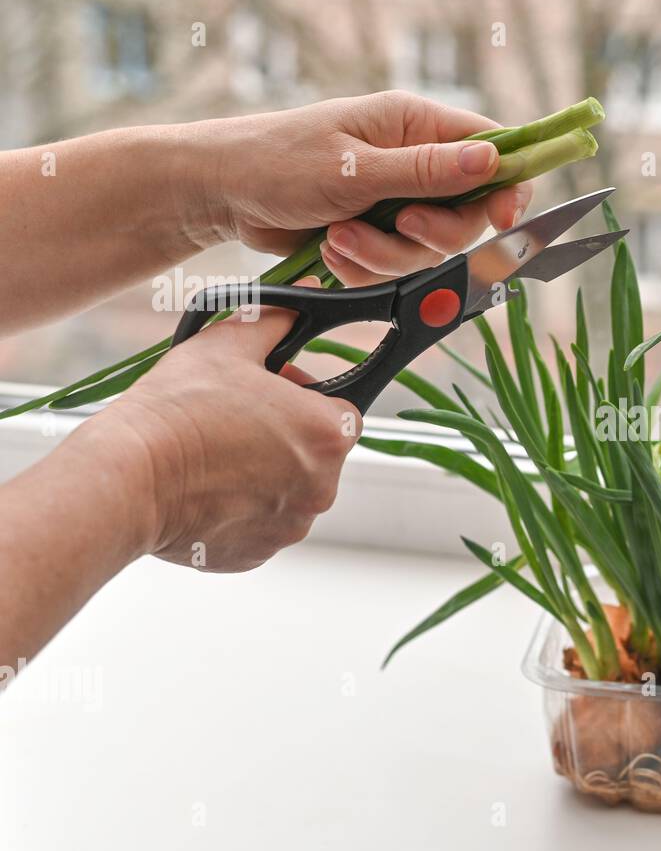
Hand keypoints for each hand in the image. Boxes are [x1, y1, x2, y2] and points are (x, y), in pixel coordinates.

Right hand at [81, 278, 358, 571]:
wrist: (129, 479)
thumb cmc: (180, 410)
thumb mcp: (229, 344)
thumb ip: (277, 319)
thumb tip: (305, 297)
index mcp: (329, 434)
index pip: (342, 409)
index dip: (307, 396)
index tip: (273, 390)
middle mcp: (323, 486)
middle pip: (316, 453)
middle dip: (285, 434)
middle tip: (235, 418)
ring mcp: (291, 526)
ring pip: (288, 490)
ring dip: (263, 472)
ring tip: (214, 454)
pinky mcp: (259, 553)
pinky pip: (260, 523)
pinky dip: (240, 507)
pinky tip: (205, 488)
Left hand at [196, 91, 533, 285]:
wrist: (222, 193)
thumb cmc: (278, 161)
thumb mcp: (355, 167)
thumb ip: (426, 170)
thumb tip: (490, 160)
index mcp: (415, 126)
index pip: (491, 149)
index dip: (506, 185)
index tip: (501, 217)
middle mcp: (413, 162)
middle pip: (466, 215)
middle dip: (431, 234)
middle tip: (398, 224)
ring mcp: (395, 202)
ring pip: (427, 251)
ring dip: (384, 255)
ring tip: (341, 237)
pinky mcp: (375, 236)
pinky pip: (395, 270)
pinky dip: (364, 268)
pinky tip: (331, 249)